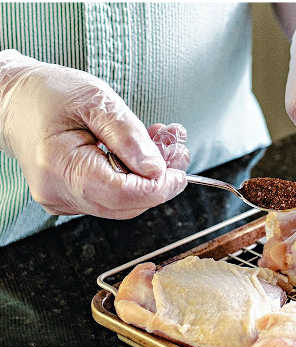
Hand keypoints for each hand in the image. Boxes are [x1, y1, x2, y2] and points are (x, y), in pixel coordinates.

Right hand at [0, 50, 186, 218]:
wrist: (14, 99)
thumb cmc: (49, 93)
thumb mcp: (96, 100)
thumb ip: (128, 136)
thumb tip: (157, 169)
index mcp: (60, 166)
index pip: (122, 194)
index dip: (159, 187)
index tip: (180, 172)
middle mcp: (57, 191)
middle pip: (125, 204)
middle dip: (158, 181)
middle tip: (177, 151)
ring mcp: (61, 198)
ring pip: (121, 204)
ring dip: (148, 179)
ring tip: (161, 145)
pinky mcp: (69, 198)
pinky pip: (110, 198)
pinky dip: (131, 180)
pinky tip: (137, 154)